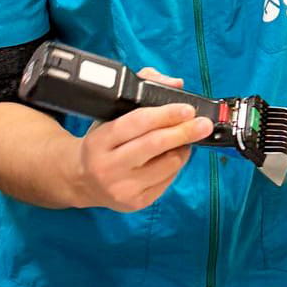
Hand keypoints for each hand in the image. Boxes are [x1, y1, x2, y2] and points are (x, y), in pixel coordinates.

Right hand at [69, 66, 211, 211]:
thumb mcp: (111, 115)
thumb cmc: (103, 143)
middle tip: (204, 123)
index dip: (166, 114)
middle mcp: (108, 166)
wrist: (82, 181)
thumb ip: (142, 91)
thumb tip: (176, 84)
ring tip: (185, 138)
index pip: (137, 123)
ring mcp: (122, 188)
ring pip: (168, 164)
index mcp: (99, 141)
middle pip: (155, 145)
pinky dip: (177, 164)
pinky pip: (169, 180)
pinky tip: (173, 155)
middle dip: (184, 131)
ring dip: (183, 148)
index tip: (187, 109)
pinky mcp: (136, 202)